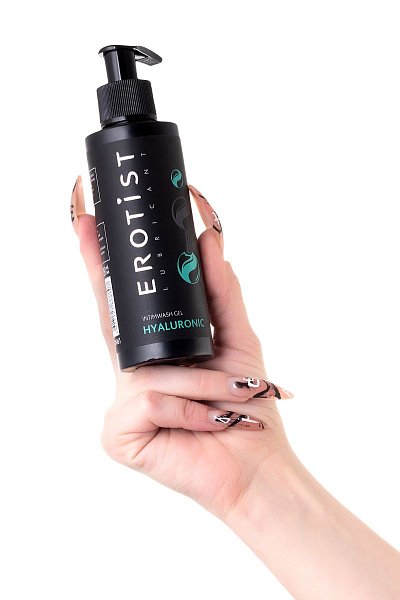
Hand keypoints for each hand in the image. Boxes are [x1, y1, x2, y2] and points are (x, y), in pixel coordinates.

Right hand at [71, 179, 292, 520]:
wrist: (256, 463)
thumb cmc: (245, 405)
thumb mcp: (237, 338)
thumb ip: (221, 290)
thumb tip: (210, 238)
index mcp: (153, 355)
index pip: (122, 305)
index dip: (101, 266)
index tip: (88, 223)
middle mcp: (131, 376)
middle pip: (109, 321)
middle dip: (97, 273)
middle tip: (83, 220)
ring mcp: (121, 406)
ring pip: (149, 370)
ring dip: (202, 378)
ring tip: (235, 396)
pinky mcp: (118, 434)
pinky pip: (152, 401)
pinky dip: (191, 408)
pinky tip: (208, 423)